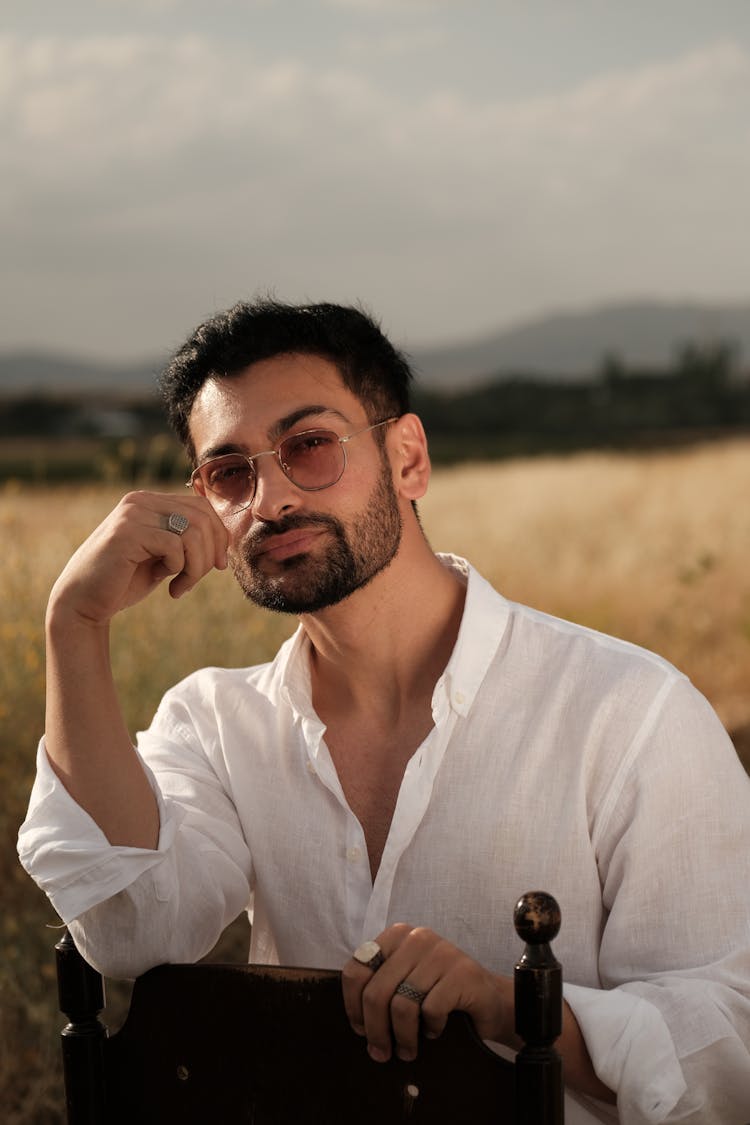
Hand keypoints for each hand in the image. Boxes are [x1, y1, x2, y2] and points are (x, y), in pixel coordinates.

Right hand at [47, 490, 228, 627]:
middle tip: (199, 579)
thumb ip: (184, 541)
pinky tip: (170, 588)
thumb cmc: (124, 582)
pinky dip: (181, 571)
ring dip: (197, 567)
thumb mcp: (162, 556)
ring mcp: (132, 514)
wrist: (83, 603)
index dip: (219, 534)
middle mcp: (140, 501)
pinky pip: (176, 546)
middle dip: (211, 552)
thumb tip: (225, 537)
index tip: (218, 565)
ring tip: (182, 586)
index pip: (201, 506)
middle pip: (202, 516)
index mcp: (148, 502)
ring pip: (193, 531)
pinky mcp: (127, 533)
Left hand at [342, 924, 513, 1063]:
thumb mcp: (405, 980)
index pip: (356, 970)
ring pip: (401, 1005)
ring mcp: (441, 953)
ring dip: (403, 1037)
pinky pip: (431, 1010)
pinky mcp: (462, 973)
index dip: (353, 1006)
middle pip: (376, 992)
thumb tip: (357, 1023)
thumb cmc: (439, 993)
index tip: (360, 1030)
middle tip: (381, 1053)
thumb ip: (380, 987)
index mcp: (396, 936)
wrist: (489, 998)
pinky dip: (430, 1029)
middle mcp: (416, 938)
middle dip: (376, 1030)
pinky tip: (435, 1031)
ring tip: (407, 1050)